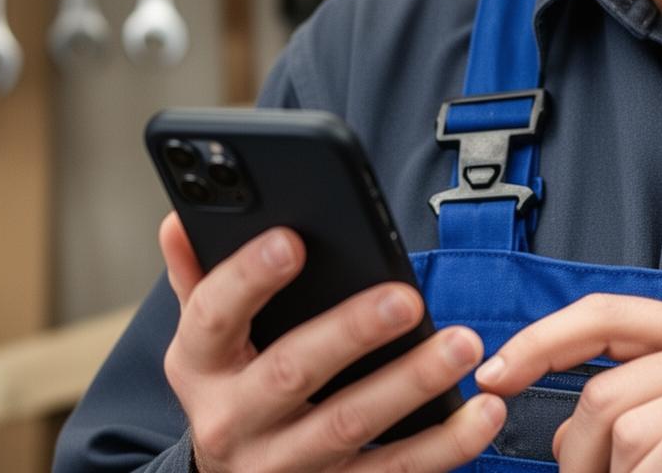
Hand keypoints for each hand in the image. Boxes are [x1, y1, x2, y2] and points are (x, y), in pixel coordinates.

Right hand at [157, 213, 504, 470]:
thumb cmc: (232, 387)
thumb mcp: (205, 341)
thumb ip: (200, 277)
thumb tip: (179, 214)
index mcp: (198, 367)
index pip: (212, 316)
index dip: (248, 278)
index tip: (291, 240)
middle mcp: (233, 421)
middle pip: (290, 374)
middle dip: (350, 333)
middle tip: (407, 298)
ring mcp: (285, 466)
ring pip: (351, 426)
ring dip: (412, 384)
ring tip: (462, 344)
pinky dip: (446, 444)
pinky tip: (482, 411)